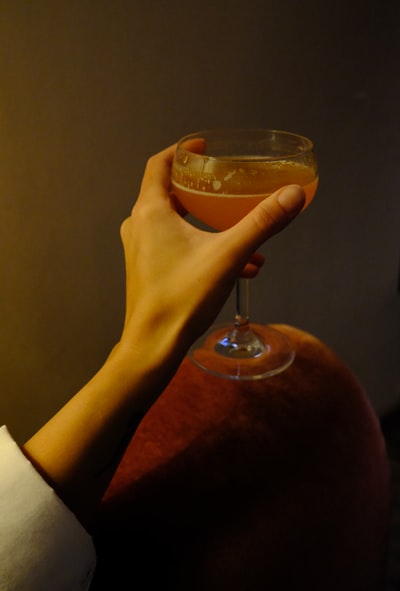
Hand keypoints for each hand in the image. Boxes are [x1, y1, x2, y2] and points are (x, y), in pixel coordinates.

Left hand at [119, 143, 304, 357]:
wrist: (154, 346)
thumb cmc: (183, 297)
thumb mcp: (228, 255)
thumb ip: (262, 222)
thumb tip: (294, 194)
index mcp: (151, 211)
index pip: (159, 164)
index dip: (181, 151)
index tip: (203, 147)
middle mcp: (140, 226)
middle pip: (170, 194)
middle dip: (203, 191)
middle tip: (227, 187)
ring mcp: (141, 250)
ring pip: (178, 225)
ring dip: (211, 227)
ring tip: (247, 239)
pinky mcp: (148, 271)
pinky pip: (178, 248)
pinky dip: (205, 249)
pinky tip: (241, 268)